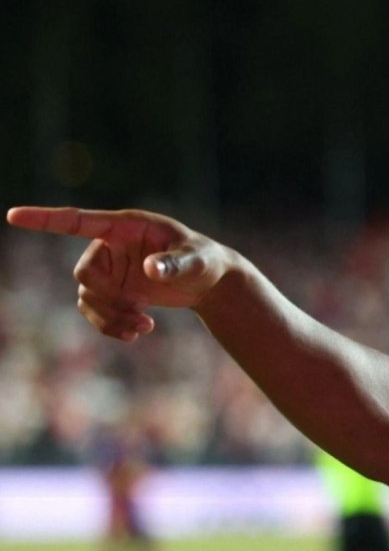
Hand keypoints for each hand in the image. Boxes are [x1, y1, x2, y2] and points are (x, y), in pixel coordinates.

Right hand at [6, 206, 232, 341]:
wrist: (207, 281)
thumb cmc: (203, 261)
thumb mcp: (196, 261)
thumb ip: (175, 264)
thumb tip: (150, 269)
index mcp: (126, 226)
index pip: (78, 221)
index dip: (45, 220)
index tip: (14, 217)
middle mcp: (110, 245)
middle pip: (85, 273)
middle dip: (107, 297)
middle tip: (139, 312)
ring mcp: (109, 269)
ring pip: (88, 296)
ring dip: (110, 316)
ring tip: (145, 326)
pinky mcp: (113, 290)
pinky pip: (95, 311)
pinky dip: (111, 325)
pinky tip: (138, 333)